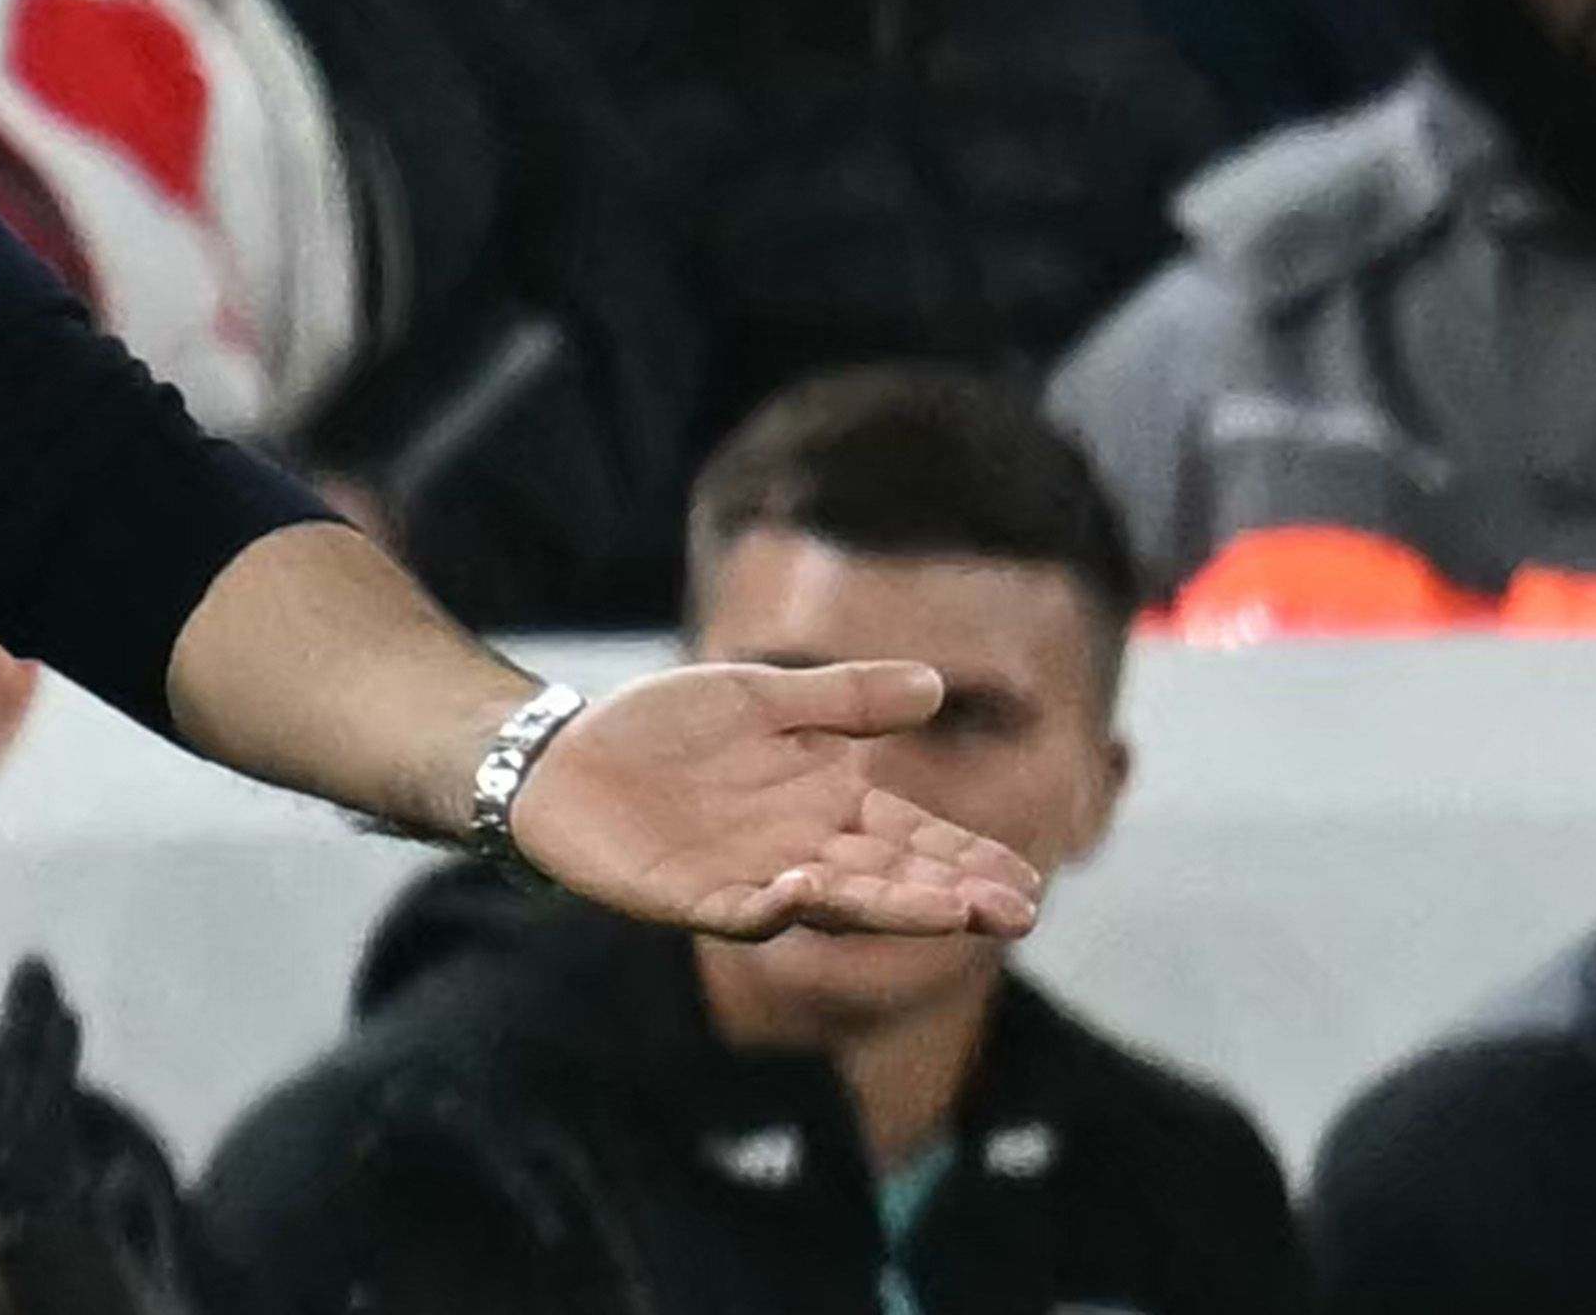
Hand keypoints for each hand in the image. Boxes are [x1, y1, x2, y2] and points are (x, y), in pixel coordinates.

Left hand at [502, 662, 1045, 941]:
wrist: (566, 754)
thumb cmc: (664, 729)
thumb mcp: (762, 698)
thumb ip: (845, 699)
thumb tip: (935, 684)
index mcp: (827, 807)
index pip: (915, 839)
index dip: (969, 861)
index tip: (1029, 879)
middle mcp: (802, 853)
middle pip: (891, 880)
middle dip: (953, 895)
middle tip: (1018, 911)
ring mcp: (749, 880)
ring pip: (833, 902)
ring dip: (890, 906)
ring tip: (950, 909)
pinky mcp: (690, 897)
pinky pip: (741, 909)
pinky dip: (775, 904)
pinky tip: (806, 889)